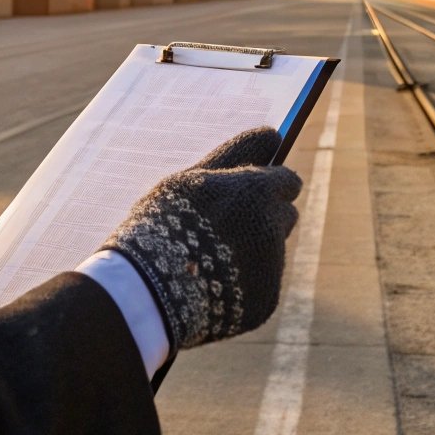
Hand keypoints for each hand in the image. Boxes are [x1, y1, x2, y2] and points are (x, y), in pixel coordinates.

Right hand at [102, 127, 301, 350]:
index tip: (254, 194)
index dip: (270, 187)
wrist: (146, 290)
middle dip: (264, 219)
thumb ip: (236, 154)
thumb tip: (273, 134)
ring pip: (272, 251)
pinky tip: (212, 286)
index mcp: (258, 190)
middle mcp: (272, 225)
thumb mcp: (192, 179)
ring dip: (252, 252)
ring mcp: (271, 266)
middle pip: (285, 216)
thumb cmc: (163, 222)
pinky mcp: (266, 300)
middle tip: (227, 228)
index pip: (287, 181)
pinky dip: (243, 287)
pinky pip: (262, 286)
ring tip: (208, 260)